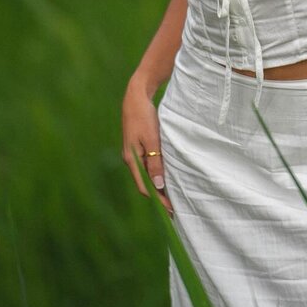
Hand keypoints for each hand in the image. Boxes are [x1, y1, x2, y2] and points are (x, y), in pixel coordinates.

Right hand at [121, 79, 172, 215]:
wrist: (136, 97)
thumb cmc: (144, 117)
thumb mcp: (152, 139)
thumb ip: (155, 162)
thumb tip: (158, 185)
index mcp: (132, 159)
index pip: (145, 187)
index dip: (158, 200)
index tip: (171, 209)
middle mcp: (131, 159)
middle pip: (146, 183)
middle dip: (159, 196)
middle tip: (174, 208)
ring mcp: (134, 153)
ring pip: (147, 175)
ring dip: (159, 185)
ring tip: (173, 195)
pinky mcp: (139, 147)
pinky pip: (148, 166)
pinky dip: (157, 174)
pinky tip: (167, 176)